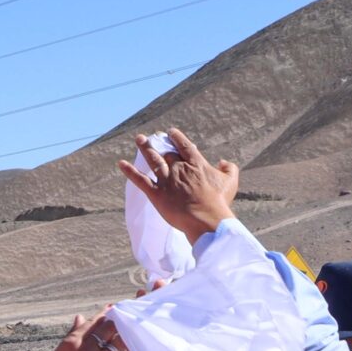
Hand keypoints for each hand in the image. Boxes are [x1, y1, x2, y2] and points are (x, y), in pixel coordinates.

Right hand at [31, 309, 127, 350]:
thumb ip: (72, 334)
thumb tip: (80, 317)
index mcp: (71, 343)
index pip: (93, 322)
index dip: (105, 314)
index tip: (112, 309)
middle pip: (108, 329)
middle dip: (117, 321)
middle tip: (125, 317)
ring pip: (118, 343)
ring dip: (126, 335)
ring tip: (131, 330)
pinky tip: (134, 348)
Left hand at [118, 127, 238, 241]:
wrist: (205, 218)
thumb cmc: (219, 201)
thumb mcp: (230, 182)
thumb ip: (229, 168)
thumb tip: (223, 161)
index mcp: (195, 164)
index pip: (184, 146)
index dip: (177, 138)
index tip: (170, 132)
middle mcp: (179, 168)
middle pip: (166, 152)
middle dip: (158, 143)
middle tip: (152, 136)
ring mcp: (166, 180)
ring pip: (153, 160)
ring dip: (145, 148)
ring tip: (138, 139)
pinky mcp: (156, 194)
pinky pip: (140, 180)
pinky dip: (130, 171)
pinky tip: (120, 163)